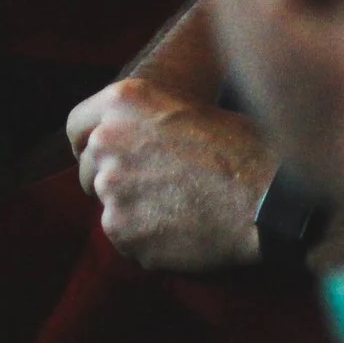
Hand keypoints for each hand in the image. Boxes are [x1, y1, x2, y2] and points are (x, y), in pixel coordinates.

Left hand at [67, 78, 277, 272]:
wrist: (267, 198)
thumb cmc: (245, 149)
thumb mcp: (190, 109)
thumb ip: (147, 123)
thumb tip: (134, 140)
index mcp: (123, 101)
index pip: (75, 126)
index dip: (87, 145)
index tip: (97, 158)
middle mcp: (107, 141)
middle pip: (89, 170)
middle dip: (115, 181)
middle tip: (154, 192)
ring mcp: (110, 188)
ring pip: (109, 206)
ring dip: (134, 212)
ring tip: (179, 212)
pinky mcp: (120, 229)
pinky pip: (125, 239)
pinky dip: (147, 241)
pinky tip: (182, 234)